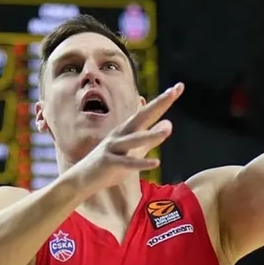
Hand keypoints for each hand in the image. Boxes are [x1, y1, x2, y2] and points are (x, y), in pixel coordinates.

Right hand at [66, 83, 183, 191]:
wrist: (83, 178)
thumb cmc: (111, 163)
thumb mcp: (134, 150)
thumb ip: (151, 139)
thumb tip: (169, 124)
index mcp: (128, 129)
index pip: (149, 112)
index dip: (163, 100)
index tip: (179, 86)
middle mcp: (120, 134)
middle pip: (141, 116)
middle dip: (157, 104)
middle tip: (173, 92)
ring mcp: (113, 147)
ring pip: (134, 139)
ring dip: (151, 135)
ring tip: (168, 130)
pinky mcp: (108, 162)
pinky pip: (127, 163)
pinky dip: (141, 163)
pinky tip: (156, 162)